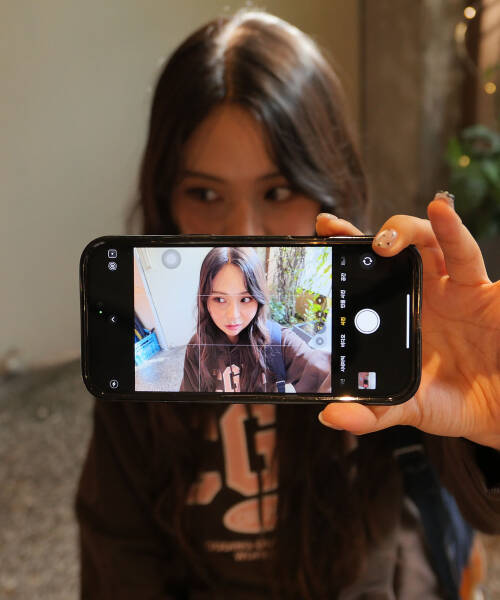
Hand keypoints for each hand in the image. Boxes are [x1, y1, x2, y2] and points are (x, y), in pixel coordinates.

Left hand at [316, 193, 499, 449]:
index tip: (310, 250)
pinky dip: (452, 229)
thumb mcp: (408, 408)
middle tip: (327, 227)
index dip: (338, 262)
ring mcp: (448, 288)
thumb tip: (329, 415)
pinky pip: (464, 254)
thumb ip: (372, 411)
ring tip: (382, 241)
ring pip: (422, 242)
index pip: (361, 281)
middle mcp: (418, 295)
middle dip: (355, 235)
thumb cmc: (455, 402)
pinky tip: (439, 209)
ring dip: (400, 230)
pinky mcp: (479, 289)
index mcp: (394, 317)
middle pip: (385, 253)